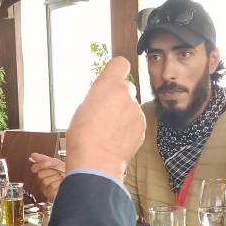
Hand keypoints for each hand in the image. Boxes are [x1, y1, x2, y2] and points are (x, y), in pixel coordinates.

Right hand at [29, 152, 65, 201]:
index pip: (34, 168)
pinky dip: (58, 184)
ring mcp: (46, 188)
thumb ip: (43, 159)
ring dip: (56, 178)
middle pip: (40, 174)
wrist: (76, 180)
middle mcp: (43, 180)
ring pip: (45, 181)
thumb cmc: (66, 172)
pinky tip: (61, 183)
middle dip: (51, 171)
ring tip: (61, 178)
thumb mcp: (56, 163)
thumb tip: (33, 155)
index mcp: (42, 172)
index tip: (48, 162)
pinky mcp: (50, 194)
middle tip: (58, 171)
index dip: (40, 165)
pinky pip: (51, 187)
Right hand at [65, 56, 144, 180]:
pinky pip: (135, 122)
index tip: (112, 78)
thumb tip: (104, 97)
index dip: (116, 71)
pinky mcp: (142, 127)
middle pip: (126, 88)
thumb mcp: (83, 107)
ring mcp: (137, 111)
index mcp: (109, 85)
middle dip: (118, 97)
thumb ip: (99, 96)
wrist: (96, 161)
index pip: (120, 64)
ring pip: (131, 107)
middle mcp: (126, 94)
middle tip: (104, 113)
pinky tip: (115, 139)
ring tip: (107, 131)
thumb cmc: (83, 136)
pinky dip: (128, 128)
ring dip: (123, 115)